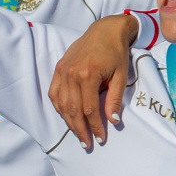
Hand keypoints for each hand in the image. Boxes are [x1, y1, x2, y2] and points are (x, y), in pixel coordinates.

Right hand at [49, 13, 140, 148]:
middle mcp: (71, 74)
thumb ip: (114, 98)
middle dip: (80, 129)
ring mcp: (62, 71)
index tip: (100, 139)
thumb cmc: (116, 52)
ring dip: (69, 122)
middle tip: (87, 144)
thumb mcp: (120, 75)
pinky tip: (67, 117)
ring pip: (61, 104)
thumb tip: (113, 121)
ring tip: (78, 135)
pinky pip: (55, 93)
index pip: (89, 109)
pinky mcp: (59, 69)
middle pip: (72, 110)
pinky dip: (59, 108)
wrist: (105, 30)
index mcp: (87, 75)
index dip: (94, 126)